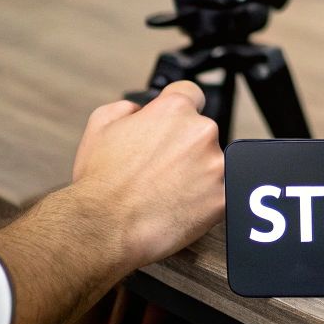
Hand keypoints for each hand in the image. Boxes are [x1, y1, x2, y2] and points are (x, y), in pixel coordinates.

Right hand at [67, 81, 225, 266]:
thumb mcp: (99, 125)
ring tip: (167, 192)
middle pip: (201, 132)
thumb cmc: (99, 182)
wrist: (105, 228)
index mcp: (174, 110)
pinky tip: (180, 206)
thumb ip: (127, 107)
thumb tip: (140, 109)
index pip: (191, 94)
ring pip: (213, 163)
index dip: (179, 109)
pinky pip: (221, 193)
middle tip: (160, 169)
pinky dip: (205, 200)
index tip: (174, 124)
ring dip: (197, 174)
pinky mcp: (223, 198)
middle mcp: (201, 132)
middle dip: (184, 147)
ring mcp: (216, 165)